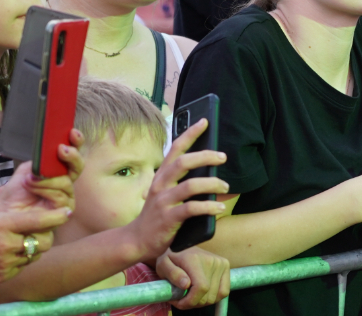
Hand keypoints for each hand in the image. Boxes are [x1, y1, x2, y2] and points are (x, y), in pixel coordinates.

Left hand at [0, 134, 81, 213]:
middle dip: (72, 156)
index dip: (76, 142)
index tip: (72, 132)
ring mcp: (66, 197)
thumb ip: (39, 160)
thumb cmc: (15, 195)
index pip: (72, 155)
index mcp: (58, 170)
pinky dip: (45, 189)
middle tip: (62, 150)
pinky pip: (59, 196)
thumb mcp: (24, 171)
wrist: (6, 215)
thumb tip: (49, 149)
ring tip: (30, 178)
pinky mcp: (62, 211)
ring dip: (47, 178)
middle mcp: (65, 182)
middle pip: (78, 166)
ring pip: (66, 182)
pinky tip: (32, 186)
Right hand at [0, 185, 70, 285]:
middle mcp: (6, 245)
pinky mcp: (2, 276)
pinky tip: (14, 252)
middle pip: (41, 242)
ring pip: (33, 255)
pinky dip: (23, 259)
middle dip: (48, 235)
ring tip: (27, 239)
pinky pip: (22, 267)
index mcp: (1, 226)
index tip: (68, 211)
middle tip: (46, 229)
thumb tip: (10, 185)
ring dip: (35, 247)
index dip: (56, 217)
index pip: (36, 221)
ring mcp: (5, 263)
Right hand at [128, 117, 228, 262]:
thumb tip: (208, 170)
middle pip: (184, 162)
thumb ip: (179, 181)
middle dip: (205, 156)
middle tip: (223, 157)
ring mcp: (164, 201)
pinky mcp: (168, 218)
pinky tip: (218, 208)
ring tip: (225, 186)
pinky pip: (191, 209)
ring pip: (190, 185)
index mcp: (161, 175)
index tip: (204, 121)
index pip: (176, 148)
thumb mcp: (164, 193)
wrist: (137, 240)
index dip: (190, 133)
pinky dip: (208, 207)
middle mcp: (161, 184)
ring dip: (212, 184)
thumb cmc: (156, 214)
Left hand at [157, 246, 230, 309]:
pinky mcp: (225, 265)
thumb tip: (186, 285)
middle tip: (182, 299)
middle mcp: (211, 260)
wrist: (183, 243)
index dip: (191, 301)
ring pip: (215, 296)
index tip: (180, 302)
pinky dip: (214, 297)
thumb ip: (173, 274)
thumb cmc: (171, 257)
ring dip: (202, 301)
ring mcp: (220, 263)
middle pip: (208, 296)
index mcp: (195, 259)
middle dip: (193, 303)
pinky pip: (224, 291)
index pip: (201, 287)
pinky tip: (203, 293)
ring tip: (191, 295)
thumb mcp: (163, 265)